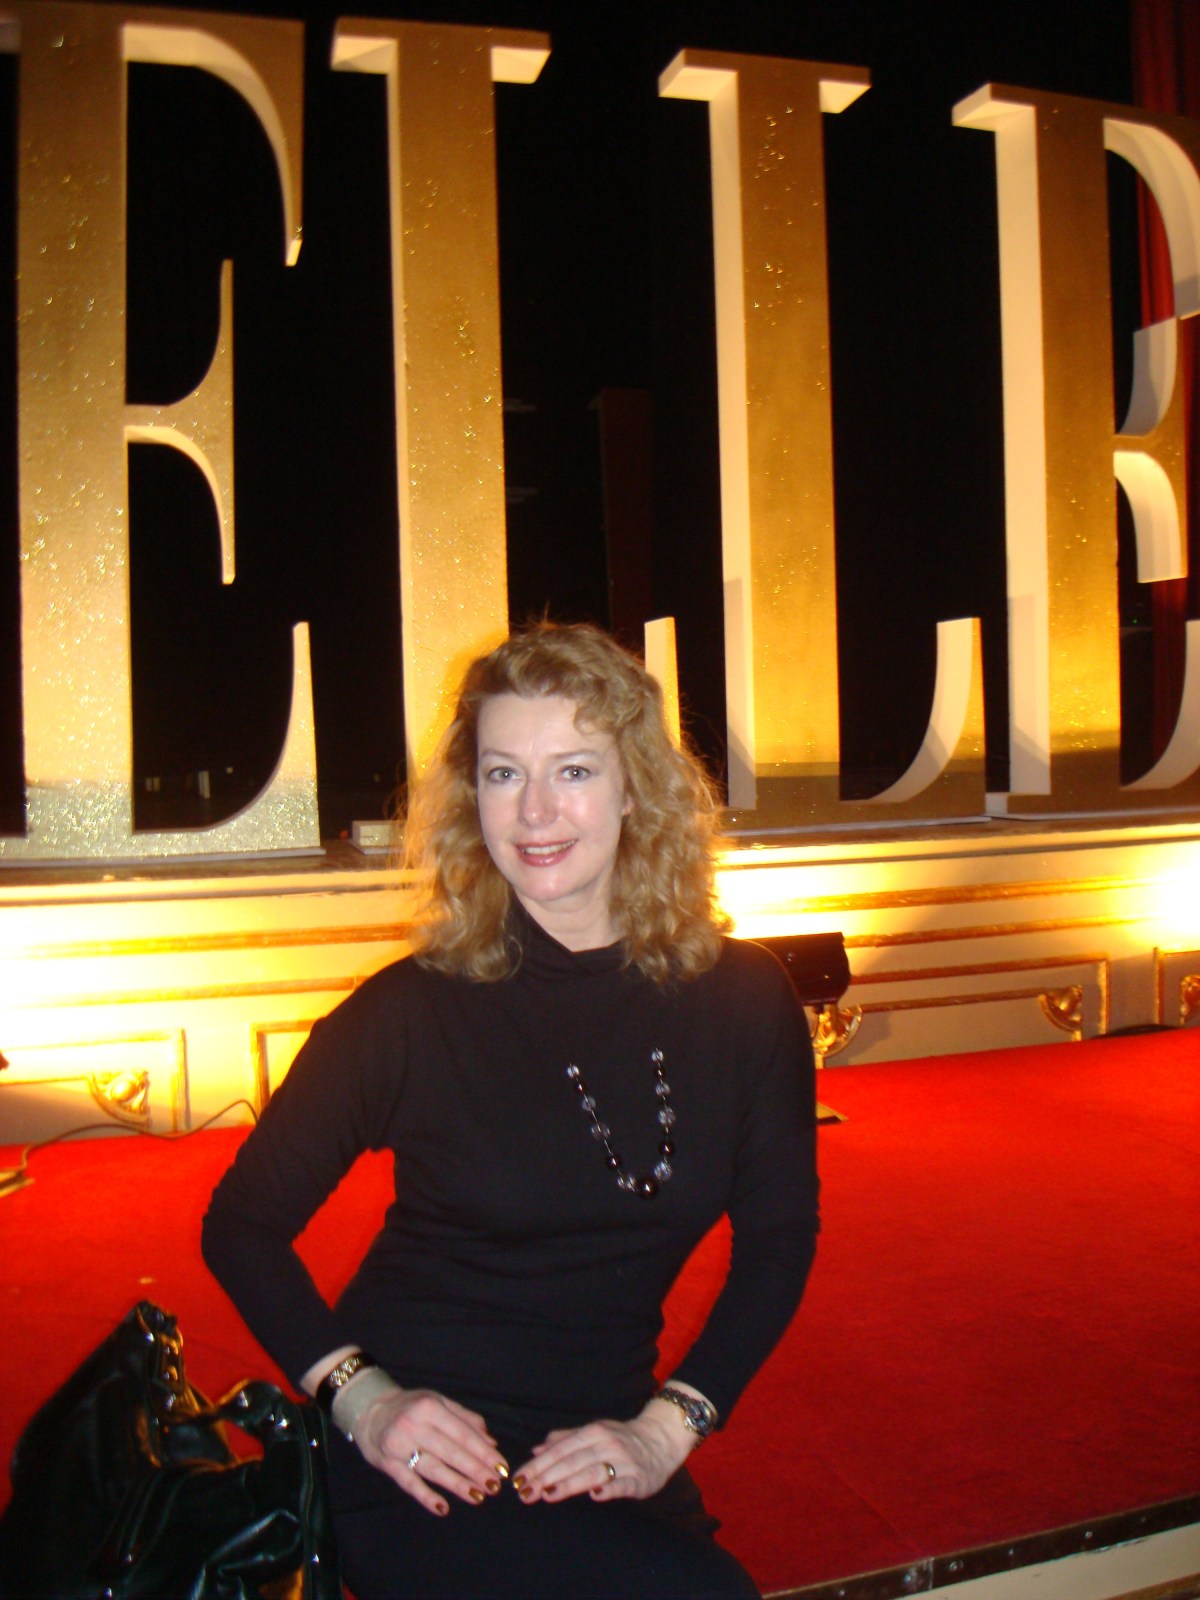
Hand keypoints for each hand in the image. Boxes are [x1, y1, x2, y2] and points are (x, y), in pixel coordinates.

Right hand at [351, 1383, 508, 1515]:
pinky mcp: (387, 1464)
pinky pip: (409, 1483)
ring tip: (478, 1496)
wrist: (370, 1412)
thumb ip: (465, 1420)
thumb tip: (491, 1442)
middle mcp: (414, 1425)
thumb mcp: (438, 1402)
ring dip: (457, 1484)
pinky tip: (443, 1508)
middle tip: (494, 1486)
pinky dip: (426, 1496)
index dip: (484, 1452)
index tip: (501, 1468)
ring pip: (433, 1468)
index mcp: (430, 1407)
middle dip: (475, 1470)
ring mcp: (399, 1446)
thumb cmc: (411, 1407)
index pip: (463, 1434)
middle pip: (450, 1452)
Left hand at [511, 1399, 694, 1504]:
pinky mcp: (638, 1478)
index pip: (560, 1449)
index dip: (538, 1465)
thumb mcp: (593, 1433)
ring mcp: (623, 1461)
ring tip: (548, 1493)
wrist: (660, 1440)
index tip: (518, 1479)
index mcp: (593, 1432)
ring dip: (570, 1483)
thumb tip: (536, 1449)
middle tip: (525, 1492)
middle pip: (572, 1460)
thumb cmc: (621, 1439)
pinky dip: (609, 1488)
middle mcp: (606, 1443)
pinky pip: (622, 1483)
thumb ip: (564, 1440)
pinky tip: (596, 1495)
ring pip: (592, 1471)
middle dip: (546, 1476)